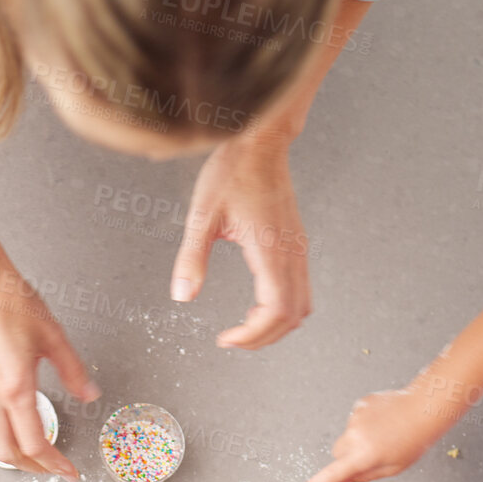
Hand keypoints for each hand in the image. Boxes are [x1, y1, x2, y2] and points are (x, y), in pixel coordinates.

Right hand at [0, 238, 98, 477]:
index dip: (54, 464)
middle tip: (51, 468)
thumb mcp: (53, 336)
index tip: (67, 471)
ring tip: (32, 450)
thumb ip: (74, 372)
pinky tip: (11, 421)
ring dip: (12, 453)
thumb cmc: (6, 298)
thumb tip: (89, 393)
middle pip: (7, 454)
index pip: (35, 444)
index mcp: (14, 387)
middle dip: (32, 468)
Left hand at [171, 134, 310, 347]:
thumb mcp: (202, 216)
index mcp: (271, 251)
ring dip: (275, 325)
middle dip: (262, 337)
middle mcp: (292, 254)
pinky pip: (300, 290)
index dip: (252, 335)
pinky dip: (282, 308)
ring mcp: (298, 250)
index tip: (226, 338)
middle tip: (232, 340)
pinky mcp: (297, 245)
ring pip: (300, 307)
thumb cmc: (233, 171)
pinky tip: (257, 303)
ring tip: (244, 324)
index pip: (275, 312)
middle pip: (292, 317)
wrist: (260, 141)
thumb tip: (181, 295)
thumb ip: (192, 259)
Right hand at [300, 387, 435, 481]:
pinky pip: (355, 421)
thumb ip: (365, 476)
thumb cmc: (414, 439)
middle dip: (348, 459)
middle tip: (371, 456)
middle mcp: (355, 436)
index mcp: (364, 455)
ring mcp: (355, 418)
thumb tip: (345, 481)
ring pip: (347, 437)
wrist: (424, 408)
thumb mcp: (392, 468)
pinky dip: (365, 425)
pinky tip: (383, 423)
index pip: (333, 474)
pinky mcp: (359, 405)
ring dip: (359, 440)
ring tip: (384, 436)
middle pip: (337, 454)